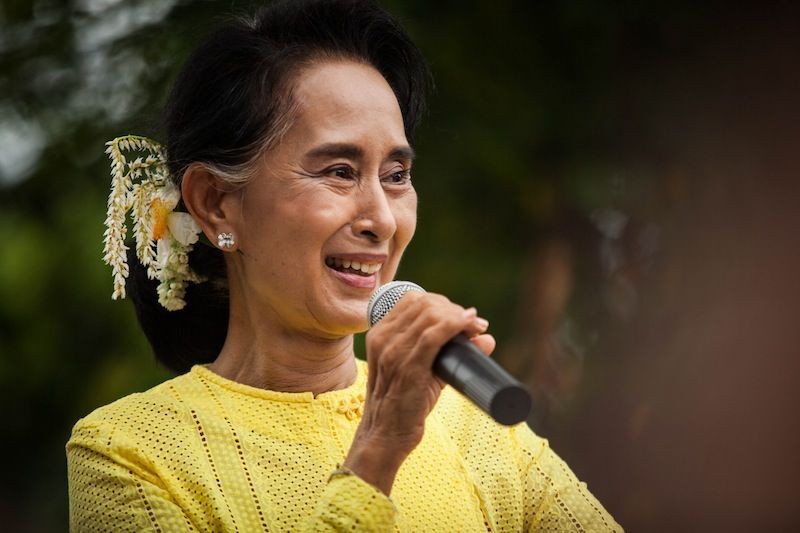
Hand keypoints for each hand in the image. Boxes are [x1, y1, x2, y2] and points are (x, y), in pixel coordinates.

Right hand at [343, 291, 493, 494]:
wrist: (384, 435)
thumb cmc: (403, 404)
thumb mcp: (417, 370)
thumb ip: (448, 352)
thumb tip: (487, 338)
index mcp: (380, 334)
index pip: (412, 299)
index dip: (441, 302)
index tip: (460, 316)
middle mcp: (383, 338)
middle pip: (424, 303)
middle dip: (453, 308)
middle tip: (473, 323)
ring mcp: (393, 352)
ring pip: (431, 315)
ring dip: (459, 316)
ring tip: (476, 327)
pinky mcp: (408, 367)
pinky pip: (434, 335)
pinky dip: (456, 325)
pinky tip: (470, 326)